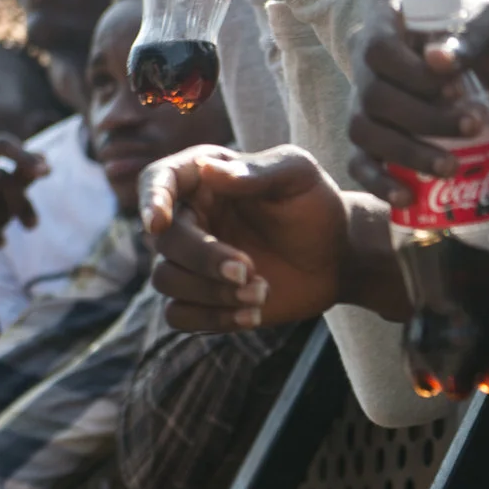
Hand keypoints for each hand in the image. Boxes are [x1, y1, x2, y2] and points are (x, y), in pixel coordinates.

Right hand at [142, 145, 349, 328]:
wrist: (337, 256)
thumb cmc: (315, 205)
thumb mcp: (298, 175)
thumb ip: (257, 171)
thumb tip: (207, 169)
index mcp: (203, 179)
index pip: (157, 180)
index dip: (151, 200)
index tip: (159, 223)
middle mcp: (190, 218)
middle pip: (164, 241)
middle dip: (204, 259)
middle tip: (249, 269)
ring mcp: (193, 261)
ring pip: (166, 280)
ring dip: (211, 293)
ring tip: (262, 293)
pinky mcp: (202, 297)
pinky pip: (179, 315)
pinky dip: (211, 319)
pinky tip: (253, 316)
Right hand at [346, 0, 488, 202]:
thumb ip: (470, 37)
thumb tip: (438, 61)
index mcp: (387, 16)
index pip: (377, 47)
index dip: (410, 74)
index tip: (453, 84)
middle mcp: (368, 58)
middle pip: (373, 95)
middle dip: (422, 120)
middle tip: (470, 127)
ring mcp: (369, 98)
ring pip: (365, 132)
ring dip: (406, 154)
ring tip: (450, 168)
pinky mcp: (382, 135)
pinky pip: (362, 162)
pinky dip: (380, 183)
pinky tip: (407, 198)